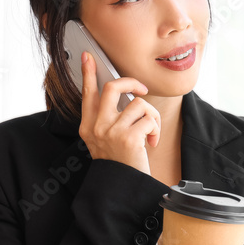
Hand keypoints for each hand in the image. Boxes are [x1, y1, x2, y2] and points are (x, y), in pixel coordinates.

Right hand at [78, 51, 160, 175]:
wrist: (124, 188)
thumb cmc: (119, 163)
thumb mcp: (104, 141)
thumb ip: (107, 119)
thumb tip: (123, 95)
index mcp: (88, 126)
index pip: (88, 94)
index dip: (88, 73)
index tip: (88, 57)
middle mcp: (96, 127)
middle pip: (113, 87)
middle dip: (132, 82)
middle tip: (141, 89)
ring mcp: (111, 132)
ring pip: (138, 103)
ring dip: (151, 117)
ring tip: (149, 132)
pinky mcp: (128, 137)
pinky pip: (149, 119)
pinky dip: (155, 130)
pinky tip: (151, 143)